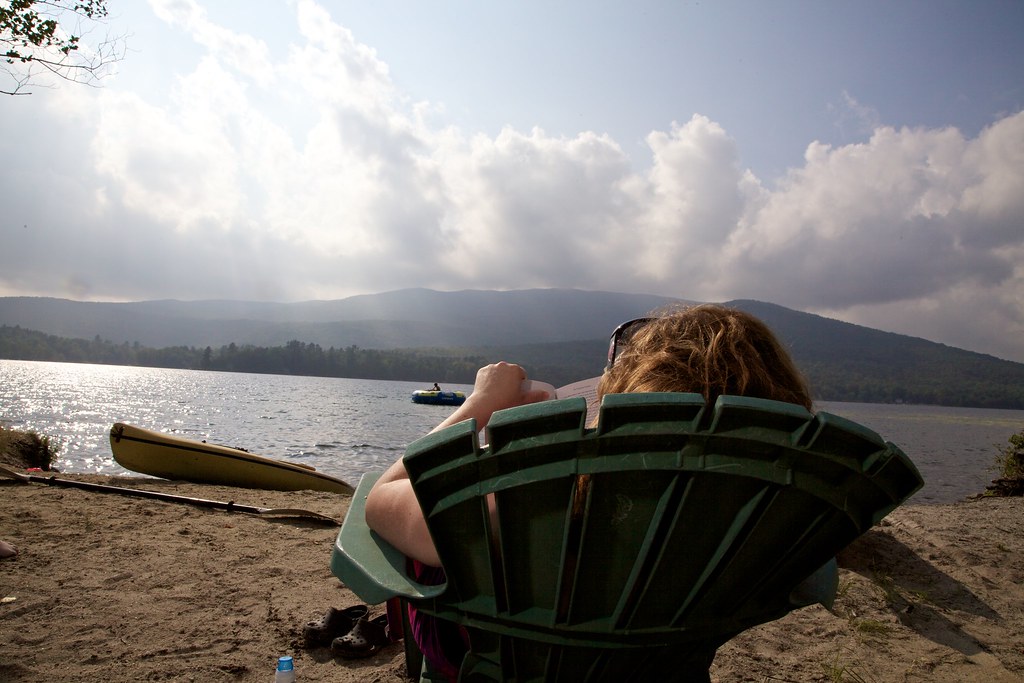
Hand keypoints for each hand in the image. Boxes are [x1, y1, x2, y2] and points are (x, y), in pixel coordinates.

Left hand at [430, 362, 548, 433]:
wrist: (484, 405)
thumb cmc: (505, 403)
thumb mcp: (522, 400)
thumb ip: (535, 395)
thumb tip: (547, 394)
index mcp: (515, 369)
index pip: (521, 374)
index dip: (520, 383)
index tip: (517, 392)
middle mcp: (503, 364)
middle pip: (509, 371)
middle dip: (509, 379)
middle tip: (507, 393)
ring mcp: (492, 367)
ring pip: (498, 372)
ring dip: (499, 378)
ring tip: (497, 392)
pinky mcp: (482, 371)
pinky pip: (488, 373)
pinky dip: (489, 379)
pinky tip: (489, 389)